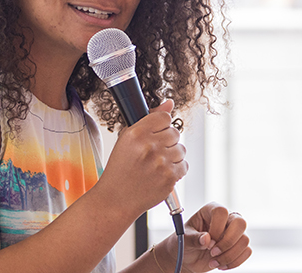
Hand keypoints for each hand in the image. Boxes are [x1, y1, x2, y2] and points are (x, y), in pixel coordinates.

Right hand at [98, 100, 187, 214]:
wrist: (116, 198)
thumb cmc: (120, 169)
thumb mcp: (126, 140)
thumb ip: (149, 119)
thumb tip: (170, 103)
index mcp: (136, 133)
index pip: (164, 117)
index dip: (161, 126)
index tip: (155, 133)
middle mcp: (149, 146)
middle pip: (175, 133)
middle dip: (167, 142)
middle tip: (153, 152)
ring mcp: (161, 162)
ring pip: (181, 150)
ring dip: (172, 156)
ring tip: (156, 164)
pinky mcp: (170, 178)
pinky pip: (184, 166)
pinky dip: (176, 170)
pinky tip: (161, 173)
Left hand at [156, 202, 251, 271]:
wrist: (189, 258)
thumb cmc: (185, 243)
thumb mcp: (184, 240)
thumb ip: (193, 239)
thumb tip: (206, 239)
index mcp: (210, 211)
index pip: (221, 212)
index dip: (216, 228)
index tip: (207, 242)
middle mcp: (225, 218)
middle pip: (240, 223)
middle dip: (227, 242)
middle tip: (212, 252)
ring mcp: (234, 232)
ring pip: (244, 239)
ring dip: (228, 255)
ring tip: (213, 262)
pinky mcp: (239, 245)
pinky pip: (246, 251)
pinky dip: (234, 262)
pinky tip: (220, 265)